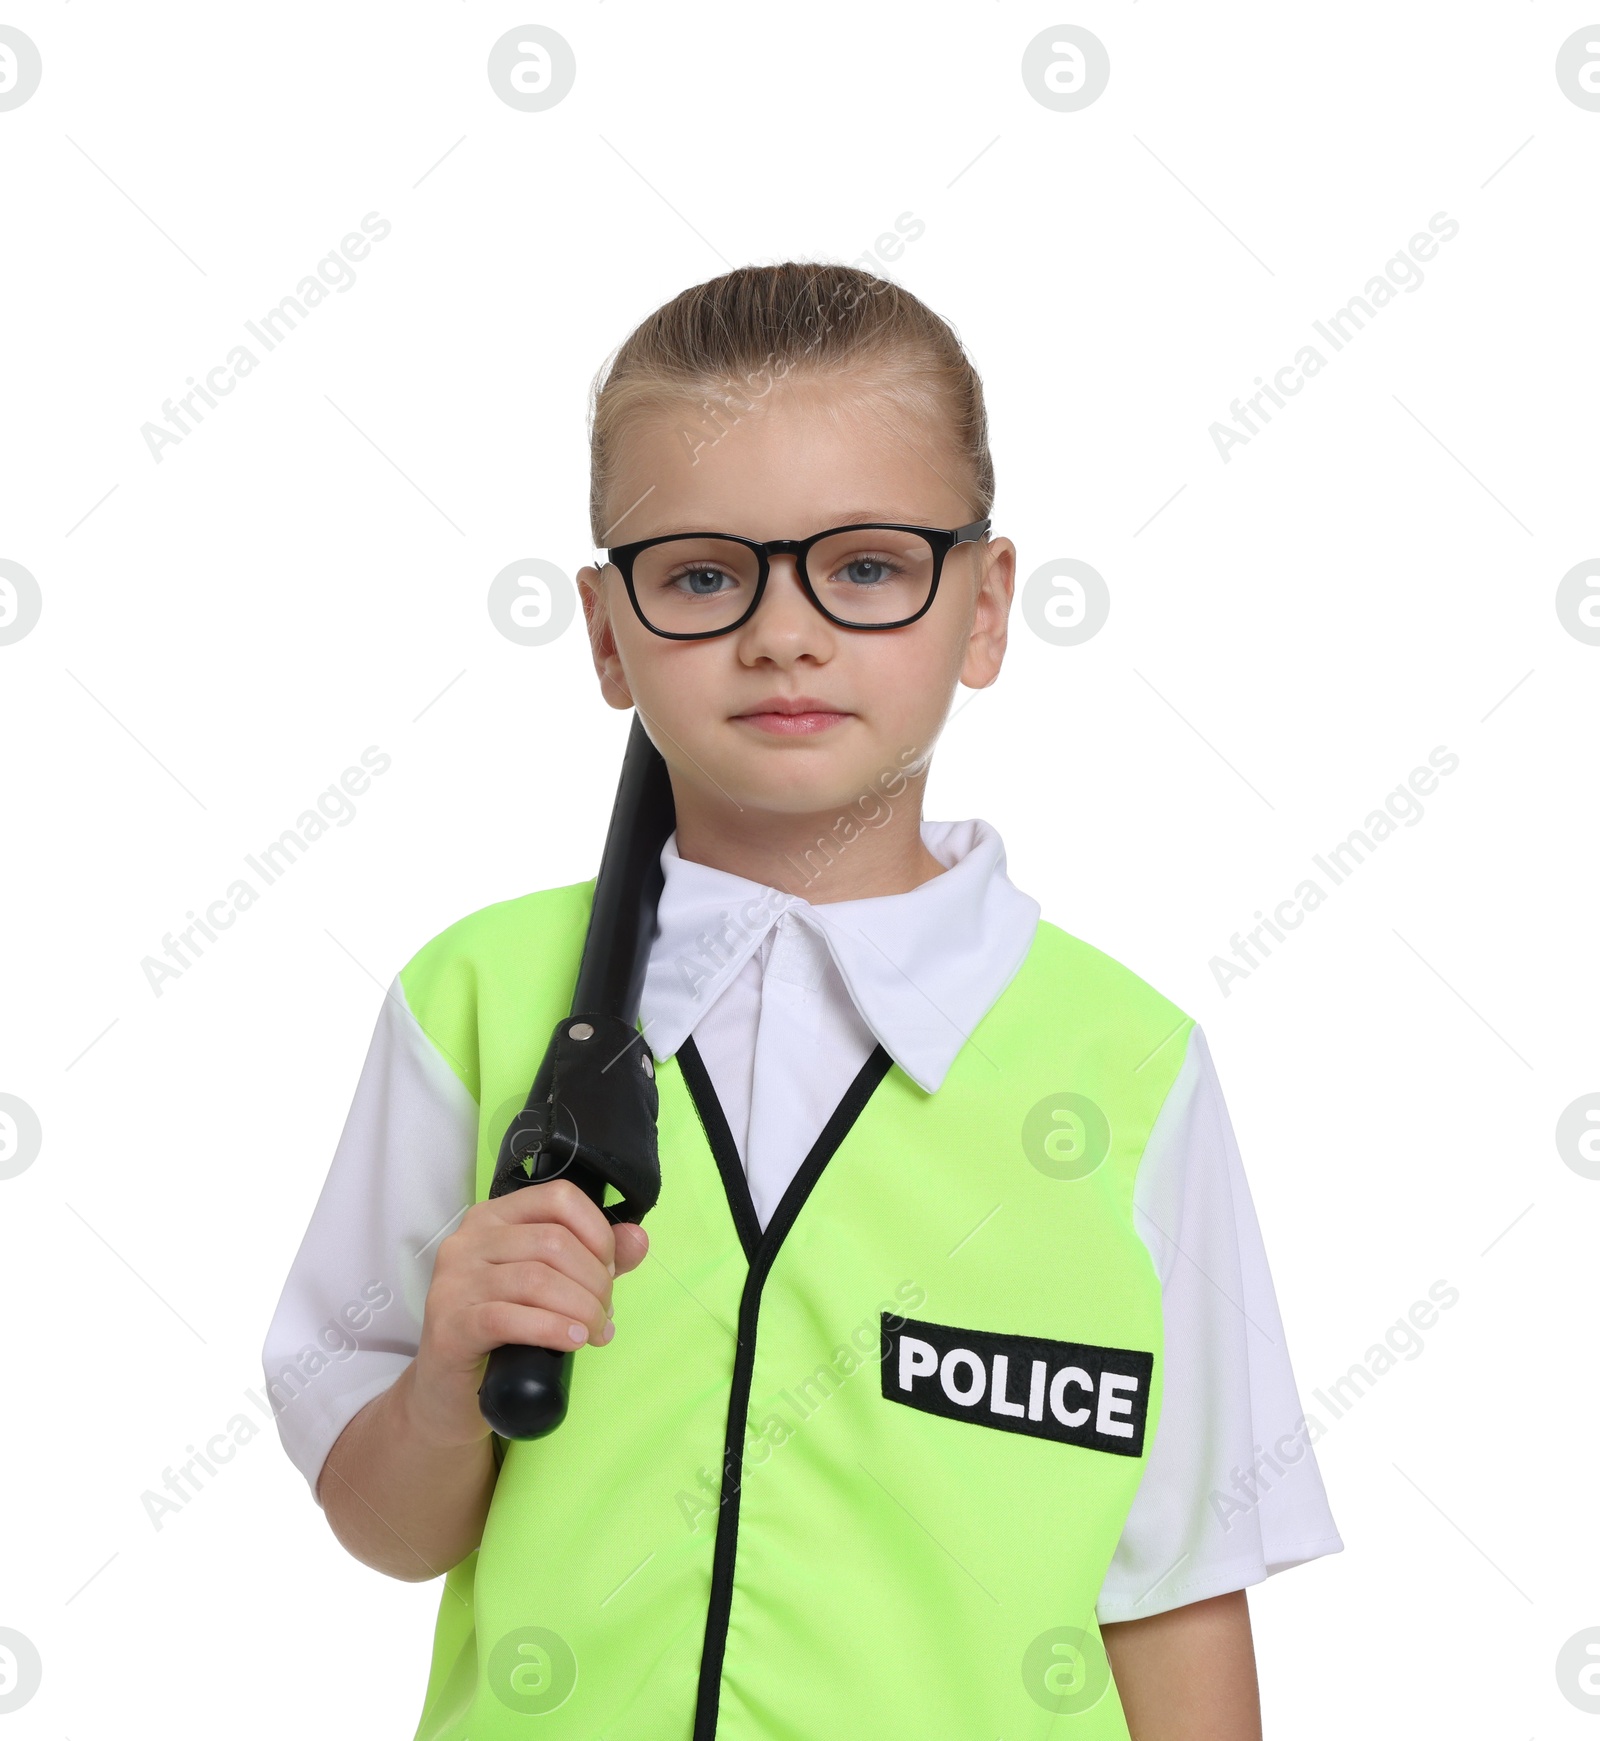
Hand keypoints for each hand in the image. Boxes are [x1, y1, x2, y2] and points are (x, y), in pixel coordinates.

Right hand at [405, 1177, 649, 1449]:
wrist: (447, 1391)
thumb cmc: (502, 1332)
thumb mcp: (552, 1287)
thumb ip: (595, 1258)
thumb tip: (638, 1238)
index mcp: (494, 1218)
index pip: (559, 1198)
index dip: (597, 1232)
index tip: (609, 1270)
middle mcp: (468, 1240)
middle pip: (553, 1242)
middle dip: (595, 1281)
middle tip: (603, 1315)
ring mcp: (454, 1282)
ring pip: (537, 1279)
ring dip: (581, 1308)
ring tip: (594, 1333)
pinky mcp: (450, 1326)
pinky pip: (510, 1318)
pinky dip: (552, 1329)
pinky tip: (573, 1342)